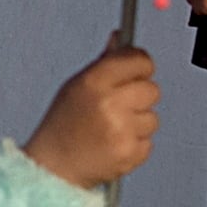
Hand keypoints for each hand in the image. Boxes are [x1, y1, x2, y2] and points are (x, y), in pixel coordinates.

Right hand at [27, 31, 158, 187]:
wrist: (53, 168)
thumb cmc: (62, 125)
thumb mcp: (76, 86)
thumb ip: (104, 62)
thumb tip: (121, 38)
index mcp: (94, 81)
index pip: (139, 60)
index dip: (140, 66)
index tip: (136, 71)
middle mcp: (109, 104)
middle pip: (152, 89)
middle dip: (139, 97)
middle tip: (119, 106)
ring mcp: (121, 130)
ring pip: (153, 117)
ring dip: (137, 123)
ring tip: (112, 129)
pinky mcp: (129, 153)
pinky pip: (149, 141)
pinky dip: (135, 144)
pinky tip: (114, 144)